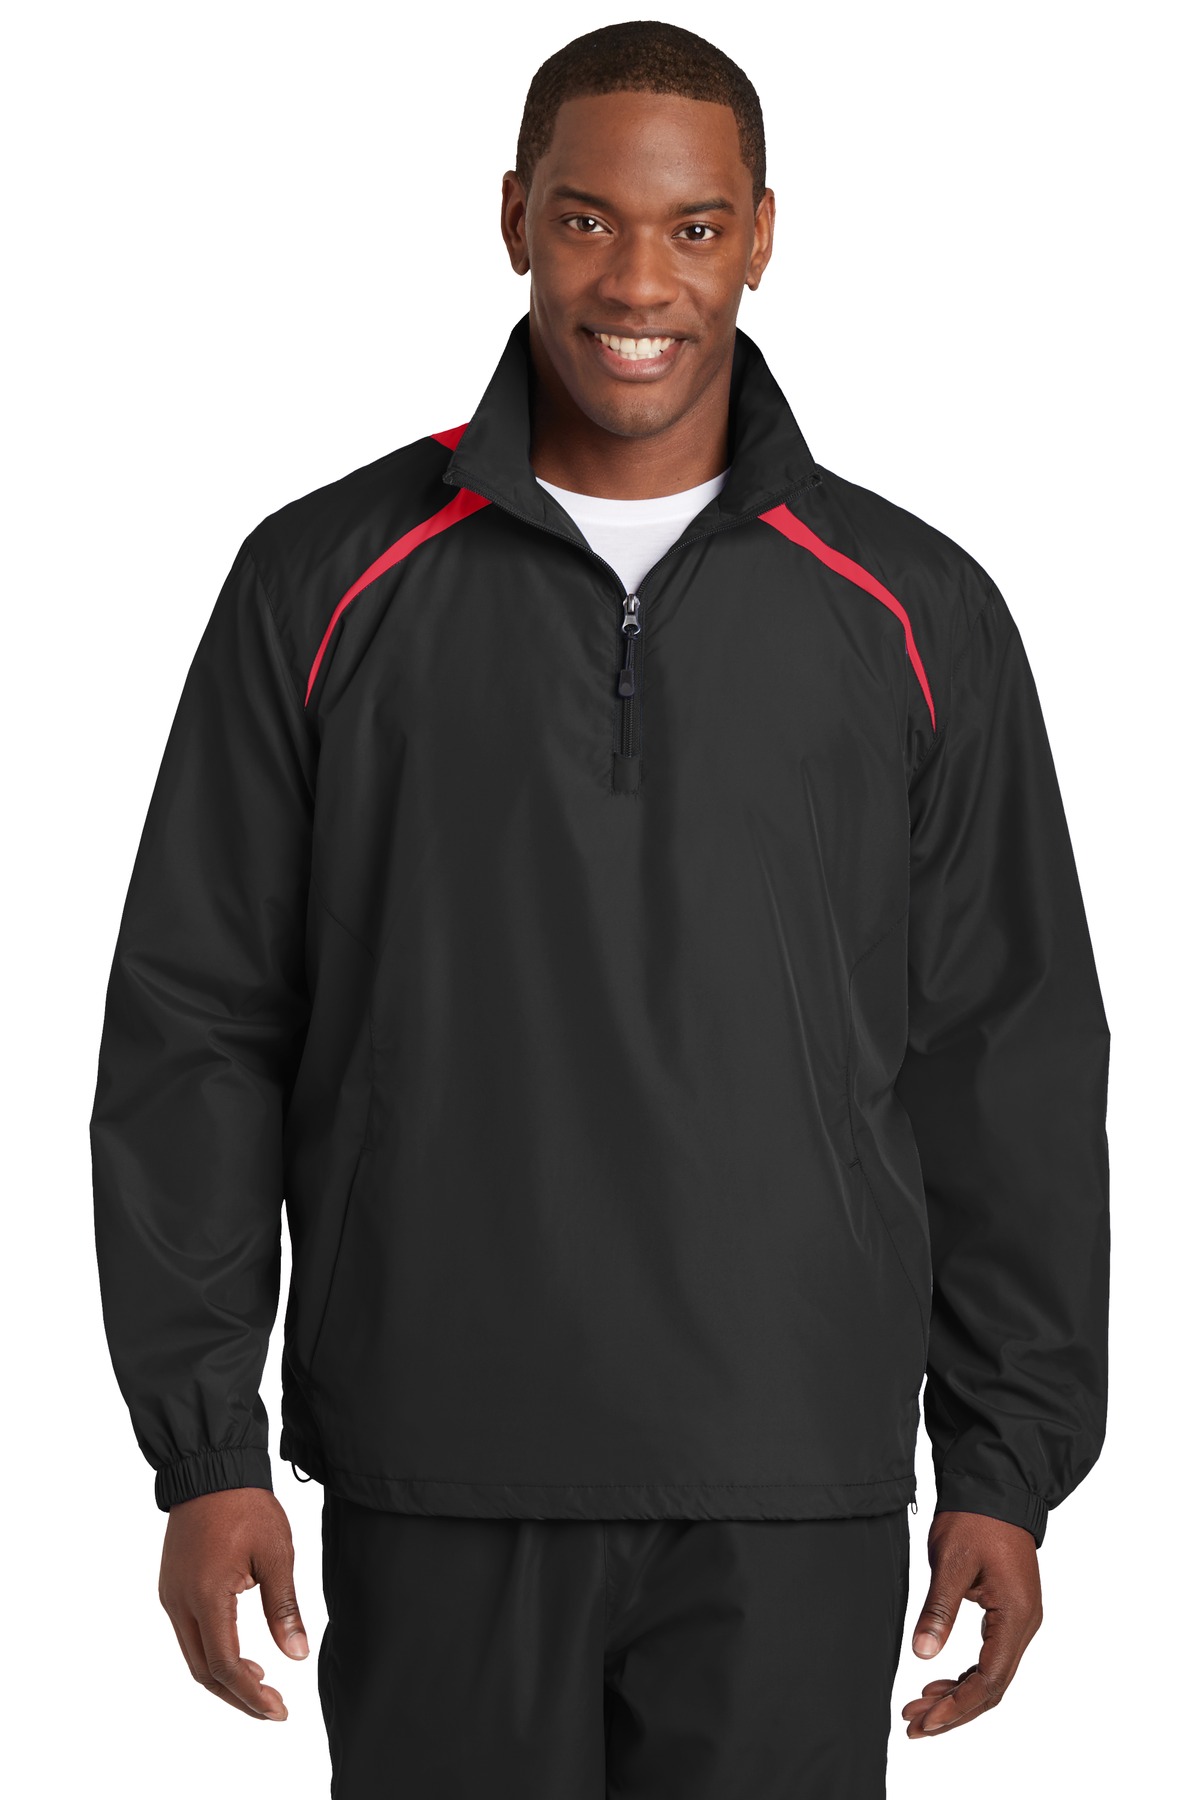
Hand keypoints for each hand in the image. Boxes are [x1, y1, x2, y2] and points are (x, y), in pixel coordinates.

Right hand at [159, 1486, 308, 1719]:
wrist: (211, 1468)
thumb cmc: (246, 1506)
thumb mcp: (276, 1554)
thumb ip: (284, 1607)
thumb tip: (296, 1654)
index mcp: (206, 1596)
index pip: (225, 1665)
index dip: (251, 1695)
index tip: (278, 1710)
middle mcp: (180, 1603)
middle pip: (203, 1671)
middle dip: (237, 1696)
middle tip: (271, 1707)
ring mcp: (171, 1595)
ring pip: (193, 1655)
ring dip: (223, 1676)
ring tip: (260, 1683)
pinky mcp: (172, 1586)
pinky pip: (188, 1633)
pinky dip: (212, 1652)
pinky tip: (238, 1652)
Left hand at [902, 1509, 1041, 1738]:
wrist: (995, 1487)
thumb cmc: (975, 1518)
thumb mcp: (952, 1562)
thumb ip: (939, 1610)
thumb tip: (922, 1654)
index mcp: (1016, 1615)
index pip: (990, 1679)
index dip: (958, 1705)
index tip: (927, 1719)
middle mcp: (1025, 1624)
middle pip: (992, 1686)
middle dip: (954, 1709)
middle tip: (915, 1723)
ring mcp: (1019, 1620)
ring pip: (991, 1674)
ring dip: (957, 1695)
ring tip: (920, 1707)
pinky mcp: (1009, 1612)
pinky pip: (990, 1656)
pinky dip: (965, 1674)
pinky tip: (939, 1681)